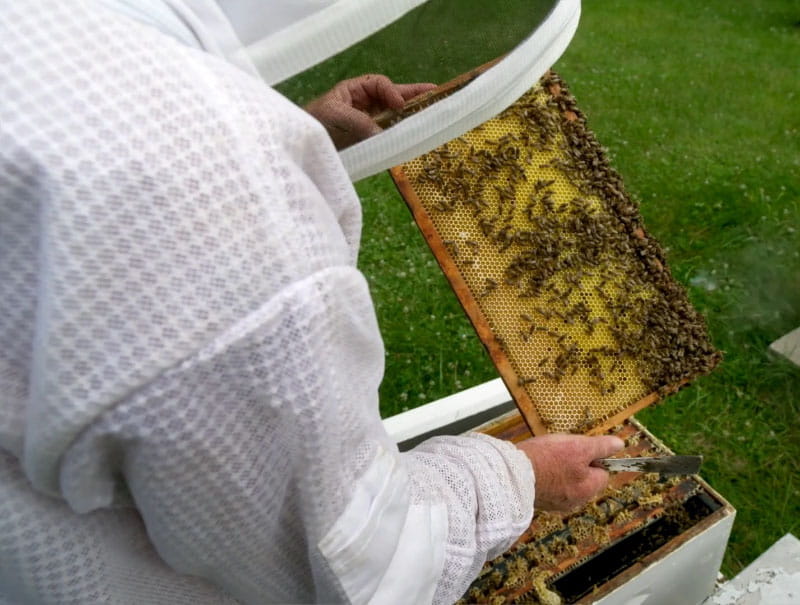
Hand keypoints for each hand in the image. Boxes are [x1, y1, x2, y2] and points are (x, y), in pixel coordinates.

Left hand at [305, 74, 435, 149]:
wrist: (303, 147)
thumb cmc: (313, 122)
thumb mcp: (334, 115)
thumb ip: (358, 121)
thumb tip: (382, 133)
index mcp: (355, 91)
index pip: (379, 84)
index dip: (391, 91)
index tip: (398, 104)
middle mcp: (365, 105)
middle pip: (393, 97)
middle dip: (413, 96)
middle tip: (436, 95)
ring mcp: (369, 123)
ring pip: (395, 116)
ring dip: (411, 115)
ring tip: (433, 114)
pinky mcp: (370, 140)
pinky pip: (389, 135)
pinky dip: (402, 135)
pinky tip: (415, 137)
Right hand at [516, 433, 624, 511]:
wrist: (512, 474)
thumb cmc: (546, 460)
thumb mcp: (578, 446)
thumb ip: (601, 446)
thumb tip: (619, 444)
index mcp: (588, 489)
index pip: (602, 472)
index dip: (592, 457)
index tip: (579, 448)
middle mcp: (576, 501)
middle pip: (584, 478)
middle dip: (575, 463)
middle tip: (560, 451)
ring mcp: (557, 503)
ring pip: (567, 481)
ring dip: (560, 470)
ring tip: (546, 457)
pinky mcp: (541, 501)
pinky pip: (551, 486)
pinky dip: (547, 477)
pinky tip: (537, 467)